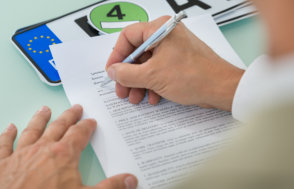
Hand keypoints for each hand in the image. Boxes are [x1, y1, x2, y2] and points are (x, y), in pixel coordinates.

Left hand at [0, 105, 136, 188]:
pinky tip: (10, 127)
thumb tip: (131, 179)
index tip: (91, 121)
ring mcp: (21, 154)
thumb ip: (110, 187)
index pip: (79, 134)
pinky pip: (5, 144)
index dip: (87, 126)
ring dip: (40, 119)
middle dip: (68, 117)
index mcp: (64, 155)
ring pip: (33, 130)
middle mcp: (43, 149)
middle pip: (59, 127)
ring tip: (45, 109)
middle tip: (75, 108)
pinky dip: (7, 135)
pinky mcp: (2, 163)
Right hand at [106, 16, 244, 110]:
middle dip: (128, 75)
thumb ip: (127, 73)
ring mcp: (174, 48)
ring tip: (136, 98)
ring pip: (148, 64)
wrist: (221, 89)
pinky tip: (152, 97)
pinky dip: (153, 84)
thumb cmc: (193, 76)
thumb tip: (113, 71)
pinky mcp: (179, 61)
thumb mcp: (152, 76)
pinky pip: (159, 70)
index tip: (112, 71)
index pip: (128, 36)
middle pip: (137, 53)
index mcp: (160, 29)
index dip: (117, 55)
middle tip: (122, 90)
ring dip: (139, 83)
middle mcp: (167, 35)